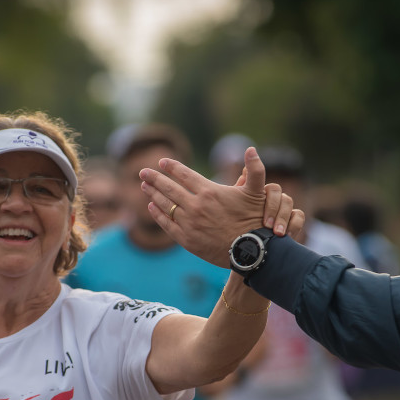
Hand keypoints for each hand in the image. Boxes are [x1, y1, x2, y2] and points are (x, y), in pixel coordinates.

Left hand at [140, 147, 304, 267]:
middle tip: (142, 172)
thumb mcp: (257, 192)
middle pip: (169, 189)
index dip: (172, 167)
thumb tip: (250, 148)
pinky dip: (158, 214)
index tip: (162, 161)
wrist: (249, 251)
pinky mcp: (186, 240)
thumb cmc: (253, 220)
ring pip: (165, 205)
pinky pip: (167, 224)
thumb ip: (254, 170)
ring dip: (153, 194)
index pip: (185, 175)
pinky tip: (152, 207)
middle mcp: (196, 206)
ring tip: (144, 186)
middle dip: (154, 178)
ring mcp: (189, 223)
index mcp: (209, 192)